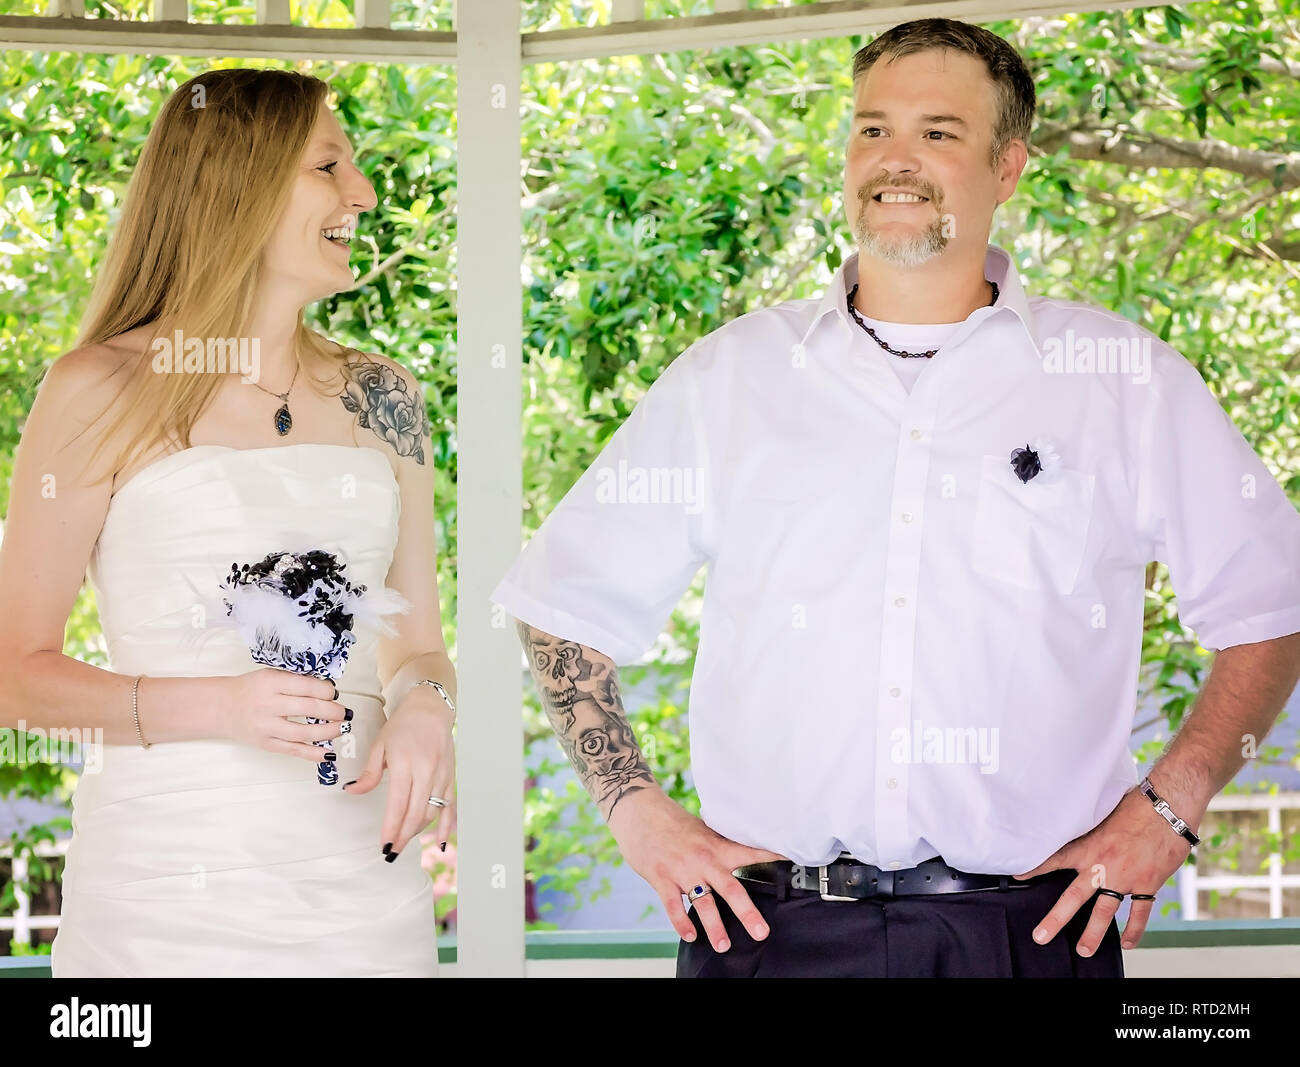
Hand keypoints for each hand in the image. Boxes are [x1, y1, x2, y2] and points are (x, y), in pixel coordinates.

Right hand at [218, 667, 348, 761]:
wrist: (221, 707)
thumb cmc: (251, 688)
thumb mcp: (271, 675)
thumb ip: (297, 680)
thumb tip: (329, 689)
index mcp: (271, 682)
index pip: (308, 686)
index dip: (328, 691)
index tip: (335, 693)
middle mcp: (268, 704)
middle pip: (309, 709)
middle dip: (333, 711)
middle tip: (345, 712)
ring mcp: (266, 727)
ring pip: (304, 733)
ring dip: (329, 732)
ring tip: (343, 728)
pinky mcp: (266, 744)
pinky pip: (294, 751)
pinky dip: (313, 754)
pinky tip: (329, 753)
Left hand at [343, 688, 454, 858]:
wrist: (431, 708)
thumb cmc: (403, 725)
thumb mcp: (380, 745)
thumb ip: (369, 773)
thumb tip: (351, 791)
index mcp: (406, 763)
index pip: (398, 804)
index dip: (391, 827)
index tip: (384, 844)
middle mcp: (426, 771)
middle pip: (416, 813)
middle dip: (403, 836)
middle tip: (391, 851)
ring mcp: (441, 775)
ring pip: (432, 811)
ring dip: (417, 831)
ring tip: (404, 841)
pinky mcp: (451, 777)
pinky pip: (449, 806)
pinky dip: (445, 826)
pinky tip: (439, 843)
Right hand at [607, 788, 787, 952]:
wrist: (640, 812)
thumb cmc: (671, 822)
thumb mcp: (701, 830)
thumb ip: (719, 845)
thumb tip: (739, 851)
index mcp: (716, 846)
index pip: (749, 852)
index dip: (771, 856)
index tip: (791, 860)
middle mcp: (703, 860)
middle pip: (730, 889)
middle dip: (746, 913)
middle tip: (761, 932)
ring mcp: (682, 871)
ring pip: (703, 903)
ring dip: (714, 927)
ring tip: (724, 945)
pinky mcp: (661, 878)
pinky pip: (673, 906)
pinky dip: (681, 922)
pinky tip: (690, 936)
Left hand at [1014, 784, 1195, 955]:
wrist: (1167, 808)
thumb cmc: (1136, 805)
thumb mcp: (1103, 813)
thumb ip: (1090, 829)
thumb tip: (1079, 826)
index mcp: (1089, 846)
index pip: (1055, 859)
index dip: (1035, 869)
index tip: (1017, 876)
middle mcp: (1102, 865)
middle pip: (1073, 897)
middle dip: (1056, 919)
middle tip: (1041, 936)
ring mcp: (1125, 878)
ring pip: (1104, 913)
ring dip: (1093, 934)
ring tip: (1083, 951)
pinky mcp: (1147, 884)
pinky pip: (1140, 912)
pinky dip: (1134, 930)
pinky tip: (1128, 943)